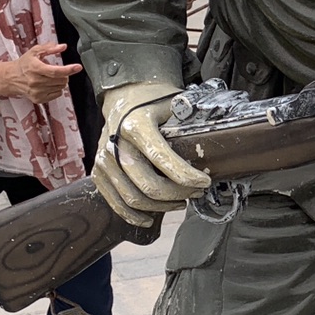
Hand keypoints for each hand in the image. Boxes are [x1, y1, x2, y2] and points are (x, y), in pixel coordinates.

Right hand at [1, 43, 80, 103]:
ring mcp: (37, 92)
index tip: (78, 67)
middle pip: (61, 80)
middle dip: (64, 74)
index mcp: (36, 68)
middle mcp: (36, 82)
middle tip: (58, 70)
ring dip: (60, 81)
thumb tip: (63, 46)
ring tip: (51, 77)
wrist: (11, 78)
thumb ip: (49, 48)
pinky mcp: (38, 99)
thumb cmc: (24, 64)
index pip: (55, 71)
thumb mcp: (35, 52)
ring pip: (61, 87)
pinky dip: (57, 89)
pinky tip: (49, 84)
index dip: (68, 69)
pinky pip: (57, 94)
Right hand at [92, 80, 210, 227]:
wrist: (122, 96)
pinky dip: (135, 215)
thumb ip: (190, 119)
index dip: (187, 176)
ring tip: (182, 201)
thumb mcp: (173, 101)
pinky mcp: (98, 173)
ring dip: (163, 206)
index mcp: (136, 125)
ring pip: (135, 199)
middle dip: (180, 194)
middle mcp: (115, 144)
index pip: (163, 159)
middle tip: (197, 191)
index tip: (205, 182)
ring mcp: (104, 161)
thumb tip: (216, 140)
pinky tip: (151, 217)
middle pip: (150, 186)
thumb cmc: (151, 101)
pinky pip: (116, 203)